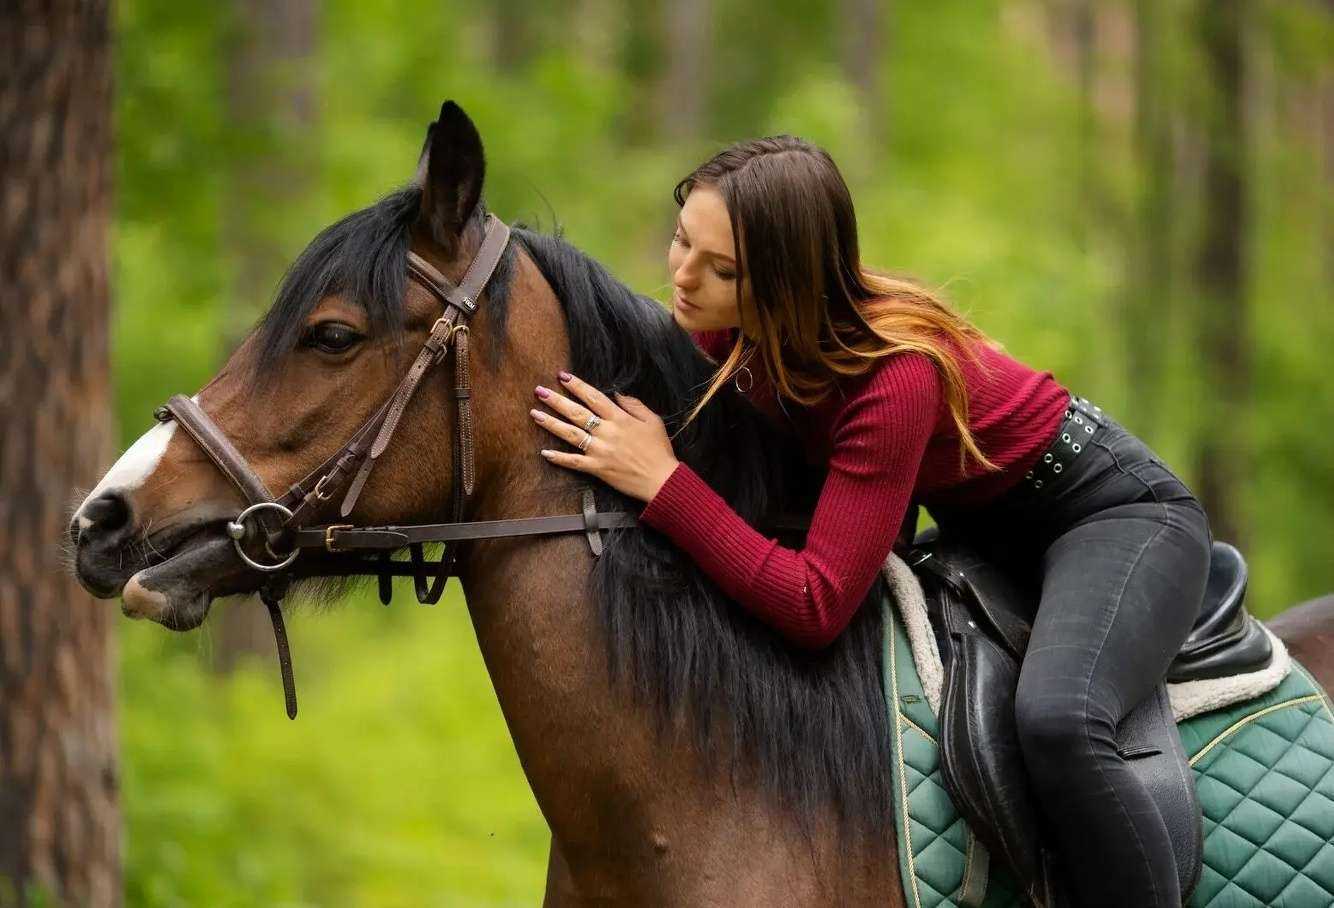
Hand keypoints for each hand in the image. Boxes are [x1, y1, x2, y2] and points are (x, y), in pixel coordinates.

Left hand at [530, 371, 679, 502]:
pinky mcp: (598, 468)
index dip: (577, 386)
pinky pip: (574, 462)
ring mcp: (600, 451)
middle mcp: (607, 432)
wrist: (662, 480)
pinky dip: (559, 458)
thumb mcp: (653, 421)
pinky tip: (544, 452)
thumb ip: (634, 405)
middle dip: (557, 401)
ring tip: (535, 414)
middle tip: (539, 391)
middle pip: (577, 413)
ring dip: (551, 423)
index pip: (594, 397)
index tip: (563, 376)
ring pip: (571, 434)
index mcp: (620, 419)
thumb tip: (617, 394)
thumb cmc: (659, 450)